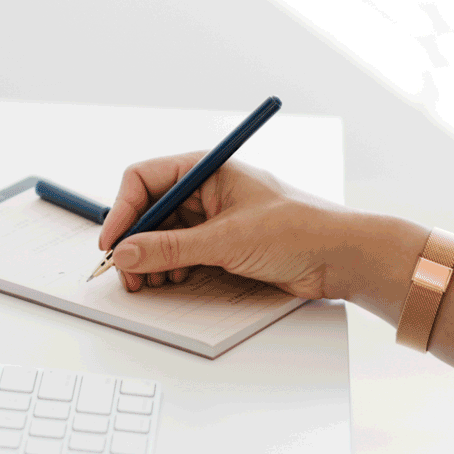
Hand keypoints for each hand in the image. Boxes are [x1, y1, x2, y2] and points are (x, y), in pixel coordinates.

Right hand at [95, 156, 352, 296]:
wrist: (340, 257)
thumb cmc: (299, 229)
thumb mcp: (226, 239)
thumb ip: (171, 248)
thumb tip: (127, 252)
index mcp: (206, 170)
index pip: (144, 179)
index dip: (123, 211)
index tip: (113, 243)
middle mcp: (206, 190)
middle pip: (150, 211)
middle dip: (135, 242)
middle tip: (127, 274)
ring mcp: (214, 218)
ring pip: (163, 236)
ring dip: (152, 259)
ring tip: (151, 283)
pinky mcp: (224, 244)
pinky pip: (183, 253)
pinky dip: (171, 268)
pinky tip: (174, 282)